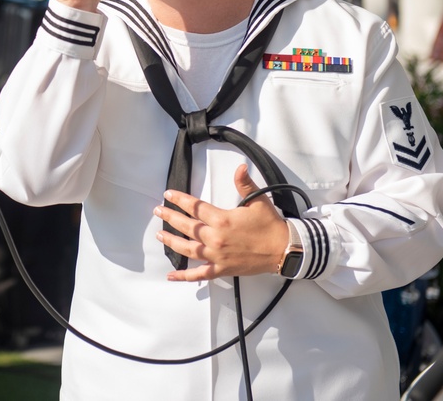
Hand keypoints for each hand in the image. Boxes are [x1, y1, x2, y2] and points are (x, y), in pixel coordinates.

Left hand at [153, 164, 289, 281]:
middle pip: (186, 226)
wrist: (284, 250)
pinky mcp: (221, 269)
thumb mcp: (258, 201)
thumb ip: (245, 184)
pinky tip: (171, 275)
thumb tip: (240, 167)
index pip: (194, 207)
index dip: (179, 200)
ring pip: (187, 249)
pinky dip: (184, 276)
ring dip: (171, 241)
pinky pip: (199, 274)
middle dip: (170, 217)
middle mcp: (215, 238)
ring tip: (160, 234)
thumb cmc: (270, 225)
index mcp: (222, 219)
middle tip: (158, 211)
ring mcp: (216, 255)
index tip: (168, 195)